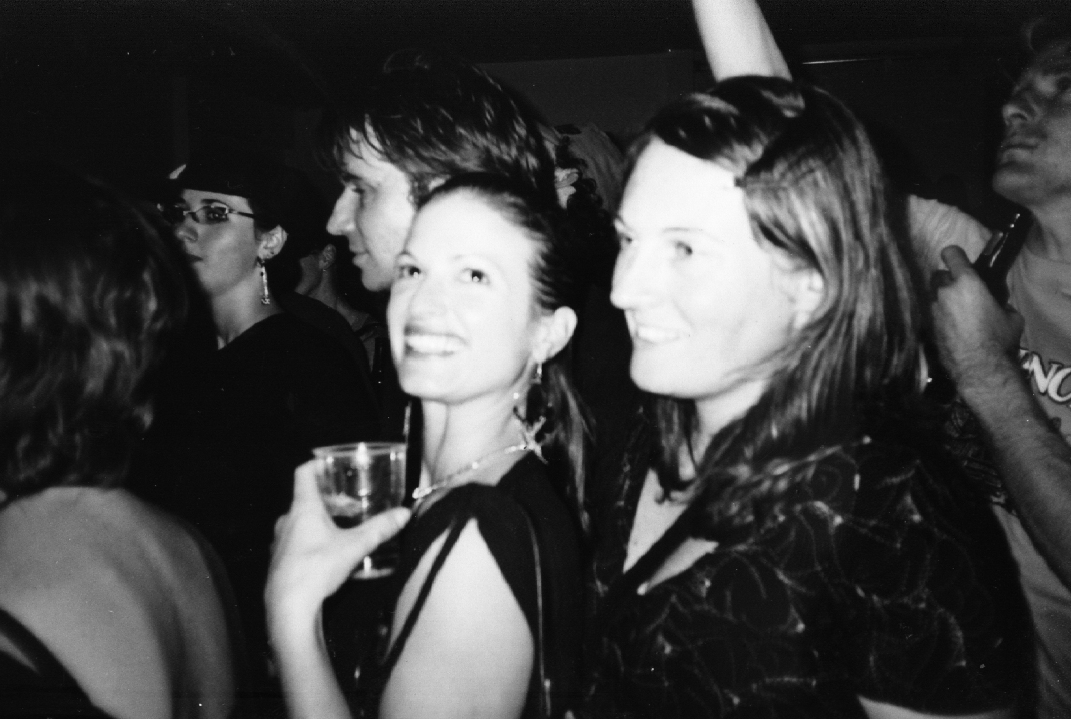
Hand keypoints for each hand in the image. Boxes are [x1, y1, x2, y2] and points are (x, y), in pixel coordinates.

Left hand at [265, 459, 409, 627]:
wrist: (288, 607)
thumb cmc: (318, 568)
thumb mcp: (355, 546)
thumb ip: (380, 529)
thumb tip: (405, 513)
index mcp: (303, 508)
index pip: (304, 473)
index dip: (318, 464)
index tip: (335, 465)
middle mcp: (287, 520)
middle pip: (307, 499)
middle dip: (331, 500)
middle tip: (353, 506)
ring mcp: (280, 541)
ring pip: (302, 521)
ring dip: (322, 521)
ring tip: (345, 530)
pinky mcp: (280, 561)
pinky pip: (297, 540)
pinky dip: (313, 539)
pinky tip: (331, 554)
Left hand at [931, 245, 1023, 394]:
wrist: (979, 367)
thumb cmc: (999, 339)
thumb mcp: (1011, 315)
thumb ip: (999, 302)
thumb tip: (996, 303)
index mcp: (966, 282)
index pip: (951, 254)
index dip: (955, 255)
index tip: (958, 259)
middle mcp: (944, 292)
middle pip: (938, 275)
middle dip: (947, 280)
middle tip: (960, 291)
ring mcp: (932, 310)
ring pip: (932, 296)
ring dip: (942, 300)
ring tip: (956, 312)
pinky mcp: (927, 327)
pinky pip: (932, 315)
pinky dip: (939, 318)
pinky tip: (951, 329)